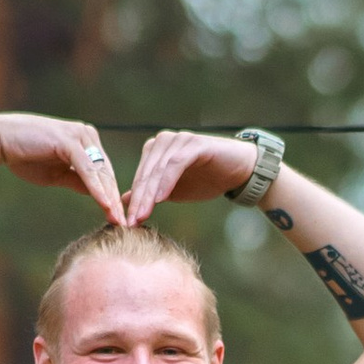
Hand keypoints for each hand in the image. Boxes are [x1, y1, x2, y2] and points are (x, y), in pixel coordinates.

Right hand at [0, 112, 125, 224]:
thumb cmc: (25, 156)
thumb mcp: (57, 174)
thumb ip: (77, 180)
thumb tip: (95, 194)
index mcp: (86, 142)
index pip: (104, 173)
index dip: (112, 196)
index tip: (119, 218)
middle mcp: (87, 136)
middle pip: (106, 173)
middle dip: (116, 200)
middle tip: (125, 224)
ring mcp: (80, 136)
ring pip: (100, 172)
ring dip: (110, 197)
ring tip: (118, 219)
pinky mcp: (70, 141)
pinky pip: (88, 169)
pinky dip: (97, 188)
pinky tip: (105, 204)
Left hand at [125, 127, 255, 221]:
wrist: (239, 171)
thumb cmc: (207, 180)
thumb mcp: (174, 191)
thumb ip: (150, 193)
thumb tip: (124, 200)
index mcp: (155, 151)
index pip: (139, 179)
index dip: (133, 202)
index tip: (126, 224)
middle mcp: (163, 141)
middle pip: (146, 175)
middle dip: (138, 201)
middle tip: (131, 223)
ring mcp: (178, 140)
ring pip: (158, 170)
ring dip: (149, 194)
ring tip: (142, 215)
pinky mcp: (193, 143)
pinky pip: (175, 164)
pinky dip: (166, 181)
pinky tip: (160, 199)